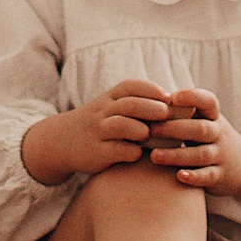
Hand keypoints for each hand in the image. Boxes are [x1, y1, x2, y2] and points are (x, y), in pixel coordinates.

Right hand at [21, 79, 175, 185]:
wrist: (62, 141)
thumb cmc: (99, 123)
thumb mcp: (112, 107)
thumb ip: (137, 105)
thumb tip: (178, 108)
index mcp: (110, 98)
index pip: (131, 86)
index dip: (150, 90)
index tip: (168, 97)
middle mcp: (103, 112)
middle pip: (130, 104)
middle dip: (152, 109)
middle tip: (168, 115)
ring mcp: (98, 132)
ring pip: (122, 126)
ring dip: (142, 130)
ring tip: (152, 135)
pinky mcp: (97, 152)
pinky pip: (118, 150)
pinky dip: (132, 151)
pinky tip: (139, 154)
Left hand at [142, 89, 240, 195]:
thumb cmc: (210, 137)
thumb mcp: (203, 120)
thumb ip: (180, 112)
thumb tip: (143, 101)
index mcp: (213, 116)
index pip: (208, 101)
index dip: (193, 97)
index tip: (173, 97)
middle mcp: (218, 134)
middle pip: (200, 129)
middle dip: (175, 129)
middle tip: (151, 130)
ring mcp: (220, 155)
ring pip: (200, 154)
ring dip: (176, 155)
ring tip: (154, 156)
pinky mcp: (220, 176)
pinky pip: (207, 176)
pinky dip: (194, 177)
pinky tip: (178, 176)